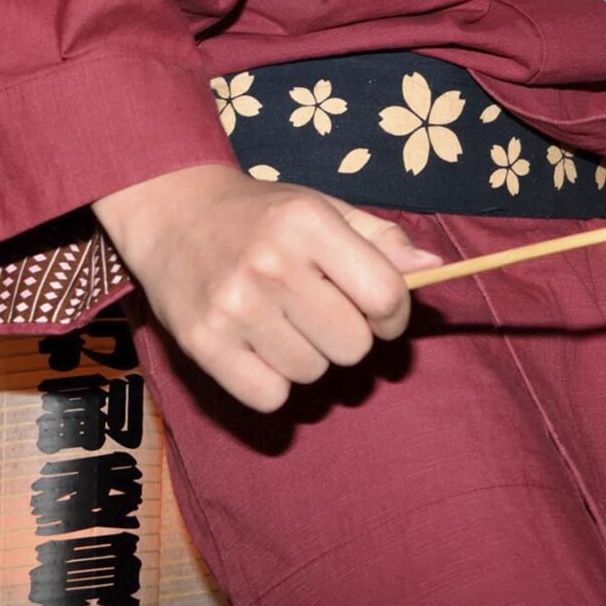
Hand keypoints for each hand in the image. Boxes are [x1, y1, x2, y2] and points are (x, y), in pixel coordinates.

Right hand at [94, 164, 439, 410]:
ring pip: (314, 373)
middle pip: (354, 346)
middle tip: (323, 313)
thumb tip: (433, 271)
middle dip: (350, 335)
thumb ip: (382, 240)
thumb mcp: (324, 208)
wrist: (173, 210)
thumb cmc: (262, 214)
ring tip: (285, 322)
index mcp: (308, 225)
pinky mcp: (202, 344)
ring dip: (310, 356)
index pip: (385, 295)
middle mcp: (270, 265)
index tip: (380, 310)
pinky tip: (261, 349)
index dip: (394, 313)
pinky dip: (274, 382)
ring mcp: (233, 308)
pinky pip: (270, 397)